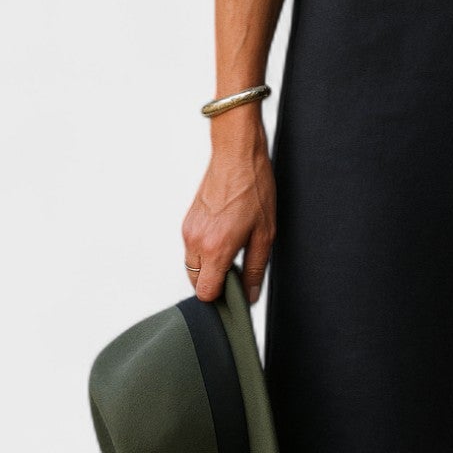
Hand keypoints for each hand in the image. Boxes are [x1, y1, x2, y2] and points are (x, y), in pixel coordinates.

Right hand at [181, 123, 275, 303]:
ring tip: (233, 247)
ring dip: (209, 266)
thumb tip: (249, 294)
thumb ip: (255, 268)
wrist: (237, 156)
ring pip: (192, 265)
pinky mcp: (187, 221)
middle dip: (215, 281)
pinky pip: (191, 248)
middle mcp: (196, 241)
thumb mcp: (265, 233)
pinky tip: (224, 234)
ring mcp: (188, 230)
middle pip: (196, 282)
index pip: (205, 293)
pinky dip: (204, 250)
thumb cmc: (254, 189)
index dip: (221, 297)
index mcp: (216, 248)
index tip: (234, 291)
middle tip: (237, 267)